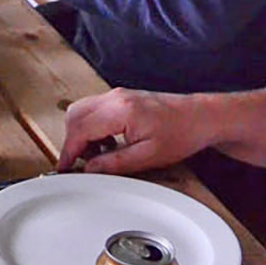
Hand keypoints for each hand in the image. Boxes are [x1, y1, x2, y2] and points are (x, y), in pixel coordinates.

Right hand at [57, 87, 215, 172]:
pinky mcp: (121, 97)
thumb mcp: (148, 156)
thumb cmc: (181, 134)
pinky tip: (108, 143)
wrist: (201, 116)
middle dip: (73, 141)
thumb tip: (90, 169)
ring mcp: (117, 94)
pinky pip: (94, 109)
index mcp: (121, 110)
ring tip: (100, 154)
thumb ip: (114, 163)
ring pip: (81, 111)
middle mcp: (115, 97)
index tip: (65, 167)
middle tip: (83, 163)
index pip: (80, 129)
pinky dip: (92, 127)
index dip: (69, 151)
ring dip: (82, 134)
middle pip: (74, 115)